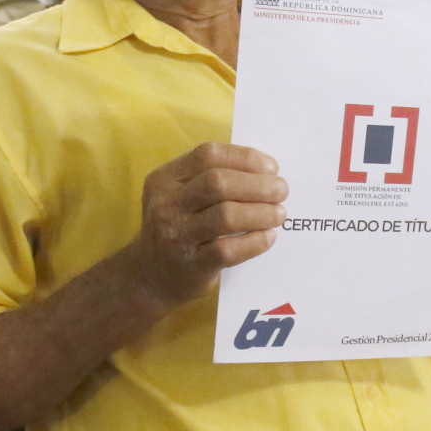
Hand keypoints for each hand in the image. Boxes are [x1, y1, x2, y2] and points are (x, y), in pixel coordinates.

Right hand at [121, 142, 286, 307]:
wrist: (148, 276)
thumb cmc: (178, 227)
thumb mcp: (180, 195)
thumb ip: (210, 178)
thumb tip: (265, 171)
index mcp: (166, 178)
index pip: (208, 155)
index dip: (245, 158)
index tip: (272, 168)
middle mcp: (167, 203)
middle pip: (218, 183)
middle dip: (258, 185)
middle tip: (282, 190)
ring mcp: (176, 235)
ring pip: (226, 216)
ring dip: (261, 213)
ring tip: (279, 214)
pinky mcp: (190, 264)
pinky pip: (228, 250)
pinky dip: (254, 242)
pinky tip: (268, 237)